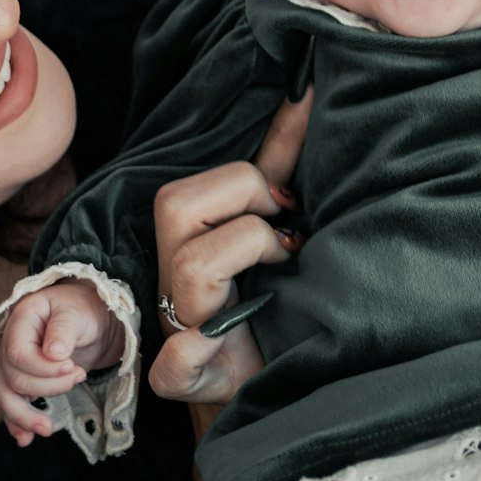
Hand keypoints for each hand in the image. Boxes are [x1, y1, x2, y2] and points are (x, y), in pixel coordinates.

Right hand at [0, 279, 122, 445]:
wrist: (93, 316)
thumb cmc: (84, 308)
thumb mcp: (78, 312)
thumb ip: (64, 330)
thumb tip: (53, 354)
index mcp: (22, 320)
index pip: (18, 354)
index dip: (42, 368)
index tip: (71, 367)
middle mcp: (12, 343)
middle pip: (15, 378)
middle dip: (47, 386)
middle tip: (79, 375)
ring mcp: (15, 363)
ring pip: (8, 395)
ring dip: (25, 416)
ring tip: (47, 429)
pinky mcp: (25, 379)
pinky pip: (13, 403)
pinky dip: (17, 423)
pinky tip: (26, 439)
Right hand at [148, 89, 310, 408]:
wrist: (264, 382)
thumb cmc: (267, 303)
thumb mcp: (273, 233)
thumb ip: (280, 173)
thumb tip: (305, 98)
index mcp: (192, 237)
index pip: (199, 179)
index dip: (257, 151)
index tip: (307, 104)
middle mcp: (175, 274)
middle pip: (178, 203)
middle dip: (247, 197)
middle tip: (286, 227)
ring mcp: (175, 324)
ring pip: (190, 263)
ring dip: (247, 250)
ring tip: (285, 259)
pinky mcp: (182, 376)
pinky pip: (174, 364)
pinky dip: (192, 352)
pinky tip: (217, 342)